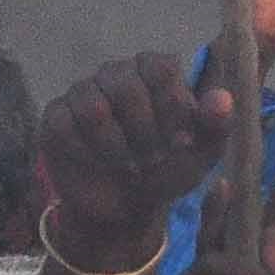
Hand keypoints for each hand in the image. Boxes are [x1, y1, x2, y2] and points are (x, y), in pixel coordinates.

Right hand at [36, 55, 230, 274]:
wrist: (124, 206)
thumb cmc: (167, 171)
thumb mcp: (201, 155)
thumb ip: (217, 126)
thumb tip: (221, 98)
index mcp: (153, 70)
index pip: (161, 68)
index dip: (171, 106)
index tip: (180, 141)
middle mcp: (116, 73)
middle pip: (126, 86)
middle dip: (143, 131)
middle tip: (153, 160)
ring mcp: (82, 92)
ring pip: (94, 108)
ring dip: (115, 146)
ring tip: (128, 166)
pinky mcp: (54, 118)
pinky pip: (64, 126)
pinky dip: (85, 153)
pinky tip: (97, 165)